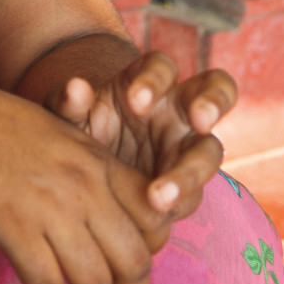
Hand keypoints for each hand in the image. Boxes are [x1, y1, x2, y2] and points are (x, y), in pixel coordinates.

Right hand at [0, 74, 175, 283]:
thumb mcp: (60, 135)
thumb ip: (92, 172)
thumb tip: (114, 219)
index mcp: (99, 160)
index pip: (154, 219)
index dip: (152, 256)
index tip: (134, 274)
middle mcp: (84, 185)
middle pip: (134, 260)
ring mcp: (50, 207)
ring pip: (95, 282)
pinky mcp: (14, 228)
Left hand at [48, 51, 236, 220]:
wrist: (85, 171)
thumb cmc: (81, 128)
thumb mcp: (69, 116)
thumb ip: (68, 103)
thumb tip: (75, 88)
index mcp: (147, 82)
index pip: (161, 67)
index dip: (155, 79)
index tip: (136, 102)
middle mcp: (177, 109)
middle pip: (215, 90)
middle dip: (212, 102)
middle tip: (200, 120)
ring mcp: (188, 146)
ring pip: (211, 149)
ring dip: (193, 170)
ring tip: (162, 196)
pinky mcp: (188, 185)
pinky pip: (194, 193)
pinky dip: (177, 204)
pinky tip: (155, 216)